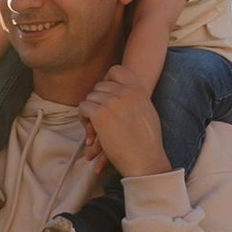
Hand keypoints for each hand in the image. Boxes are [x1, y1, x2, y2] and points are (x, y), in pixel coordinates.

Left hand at [79, 61, 169, 180]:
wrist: (146, 160)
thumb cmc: (149, 142)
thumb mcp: (148, 112)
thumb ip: (136, 99)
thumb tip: (127, 93)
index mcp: (138, 89)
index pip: (115, 71)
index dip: (107, 80)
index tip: (105, 93)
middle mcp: (124, 91)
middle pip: (99, 86)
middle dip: (97, 99)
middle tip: (98, 114)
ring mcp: (112, 102)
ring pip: (90, 97)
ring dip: (89, 110)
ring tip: (93, 125)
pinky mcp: (100, 114)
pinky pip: (83, 107)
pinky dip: (83, 118)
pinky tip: (89, 130)